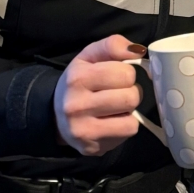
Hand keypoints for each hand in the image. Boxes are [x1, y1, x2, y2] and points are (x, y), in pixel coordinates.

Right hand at [55, 34, 144, 154]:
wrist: (55, 115)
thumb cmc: (80, 82)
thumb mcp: (90, 56)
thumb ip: (113, 45)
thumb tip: (138, 50)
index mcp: (77, 78)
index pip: (125, 73)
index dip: (126, 74)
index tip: (116, 77)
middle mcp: (76, 105)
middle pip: (131, 97)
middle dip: (130, 93)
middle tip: (117, 93)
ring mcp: (82, 129)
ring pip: (131, 118)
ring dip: (129, 111)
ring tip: (115, 108)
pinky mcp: (91, 147)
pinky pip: (127, 133)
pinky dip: (125, 126)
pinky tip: (111, 122)